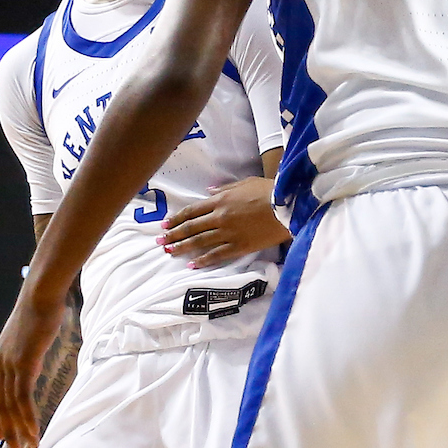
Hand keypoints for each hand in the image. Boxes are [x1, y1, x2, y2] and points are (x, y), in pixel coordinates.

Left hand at [0, 292, 64, 447]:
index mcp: (0, 356)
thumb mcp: (30, 332)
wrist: (41, 294)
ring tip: (28, 447)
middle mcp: (0, 362)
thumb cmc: (41, 307)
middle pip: (0, 404)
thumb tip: (35, 347)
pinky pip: (23, 398)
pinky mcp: (23, 364)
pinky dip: (28, 418)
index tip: (1, 433)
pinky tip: (34, 431)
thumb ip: (28, 346)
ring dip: (20, 429)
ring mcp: (10, 364)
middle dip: (6, 429)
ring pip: (11, 406)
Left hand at [158, 177, 290, 267]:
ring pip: (200, 242)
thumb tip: (208, 190)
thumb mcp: (245, 182)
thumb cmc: (268, 190)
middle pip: (191, 227)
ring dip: (182, 247)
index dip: (177, 218)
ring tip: (169, 252)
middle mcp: (220, 217)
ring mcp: (228, 233)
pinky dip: (203, 260)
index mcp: (220, 200)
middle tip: (160, 242)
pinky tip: (192, 264)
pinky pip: (217, 254)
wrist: (287, 206)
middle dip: (174, 234)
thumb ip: (224, 187)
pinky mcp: (240, 246)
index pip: (192, 211)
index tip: (165, 225)